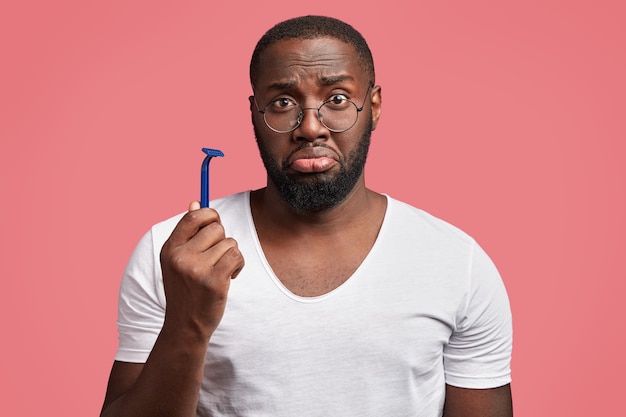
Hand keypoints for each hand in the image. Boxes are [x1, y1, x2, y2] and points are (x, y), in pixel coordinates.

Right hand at [160, 201, 244, 340]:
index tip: (214, 224)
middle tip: (216, 258)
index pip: (193, 216)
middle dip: (222, 240)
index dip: (209, 215)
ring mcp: (196, 269)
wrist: (185, 326)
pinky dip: (238, 265)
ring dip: (231, 255)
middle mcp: (180, 257)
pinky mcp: (214, 281)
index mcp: (170, 248)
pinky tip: (230, 277)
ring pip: (229, 243)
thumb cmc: (186, 290)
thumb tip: (195, 203)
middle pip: (216, 228)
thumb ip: (187, 233)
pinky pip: (237, 256)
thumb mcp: (178, 261)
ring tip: (221, 271)